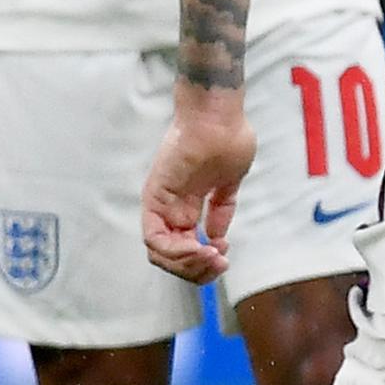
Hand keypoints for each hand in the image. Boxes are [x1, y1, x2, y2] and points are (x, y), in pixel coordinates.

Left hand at [140, 89, 255, 283]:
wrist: (220, 115)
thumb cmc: (228, 138)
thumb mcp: (230, 182)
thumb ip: (221, 209)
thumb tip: (217, 236)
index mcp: (185, 206)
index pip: (184, 246)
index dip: (203, 260)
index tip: (225, 255)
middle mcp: (168, 208)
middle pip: (170, 256)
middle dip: (196, 269)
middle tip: (220, 265)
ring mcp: (160, 203)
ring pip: (159, 253)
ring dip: (187, 264)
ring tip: (212, 258)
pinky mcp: (155, 196)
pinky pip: (155, 237)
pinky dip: (177, 251)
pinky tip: (201, 247)